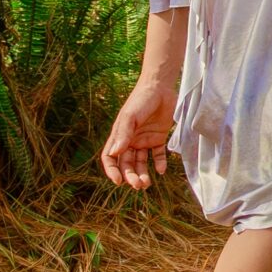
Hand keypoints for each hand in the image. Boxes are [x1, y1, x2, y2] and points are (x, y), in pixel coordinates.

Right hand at [101, 73, 177, 189]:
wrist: (161, 87)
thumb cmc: (141, 99)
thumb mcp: (130, 116)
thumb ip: (123, 134)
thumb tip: (114, 154)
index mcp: (119, 136)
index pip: (110, 157)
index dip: (112, 170)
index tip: (118, 181)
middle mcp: (130, 140)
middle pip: (127, 164)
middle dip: (130, 176)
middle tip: (138, 185)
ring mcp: (144, 140)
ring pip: (141, 163)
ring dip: (143, 174)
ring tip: (147, 183)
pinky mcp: (159, 138)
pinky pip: (158, 155)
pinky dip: (159, 164)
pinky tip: (161, 170)